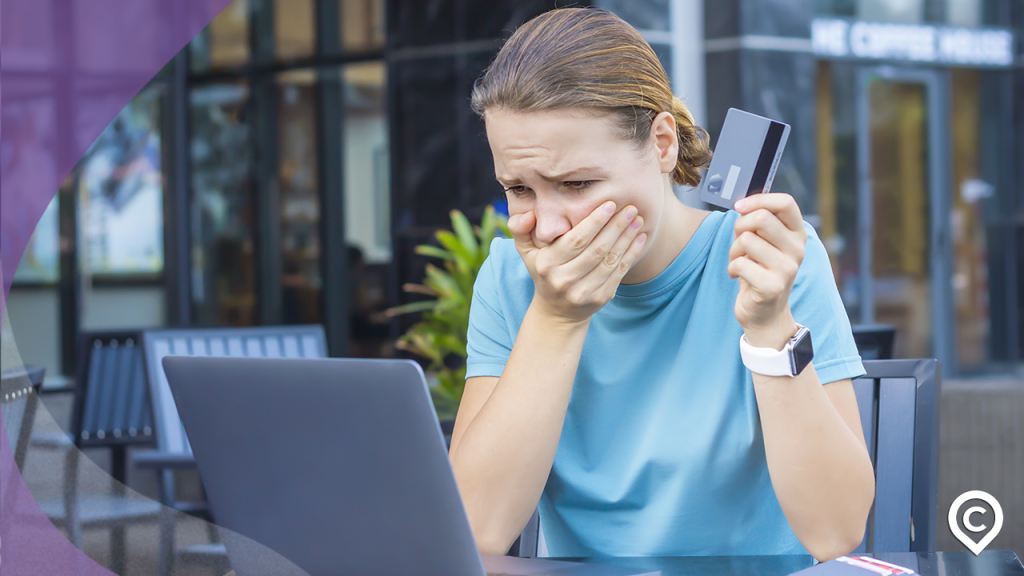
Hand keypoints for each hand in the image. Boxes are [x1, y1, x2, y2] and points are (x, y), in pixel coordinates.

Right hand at [507, 202, 646, 324]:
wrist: (557, 311)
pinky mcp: (601, 298)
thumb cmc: (543, 271)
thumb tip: (529, 214)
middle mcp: (564, 280)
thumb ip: (520, 229)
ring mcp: (584, 292)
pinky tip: (639, 237)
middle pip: (596, 249)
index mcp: (547, 265)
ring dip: (626, 238)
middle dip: (615, 226)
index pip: (576, 240)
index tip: (609, 203)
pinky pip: (619, 272)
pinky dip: (631, 253)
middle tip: (630, 207)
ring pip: (610, 260)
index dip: (595, 221)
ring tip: (638, 219)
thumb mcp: (526, 252)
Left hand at [727, 193, 806, 346]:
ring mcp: (787, 269)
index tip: (739, 207)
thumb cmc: (760, 271)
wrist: (765, 313)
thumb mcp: (764, 243)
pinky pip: (739, 263)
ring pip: (746, 240)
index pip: (786, 202)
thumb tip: (742, 204)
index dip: (759, 199)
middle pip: (761, 218)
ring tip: (739, 261)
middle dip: (740, 227)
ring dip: (734, 250)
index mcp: (797, 234)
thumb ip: (759, 222)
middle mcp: (797, 249)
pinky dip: (732, 268)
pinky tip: (738, 276)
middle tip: (739, 243)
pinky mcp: (772, 286)